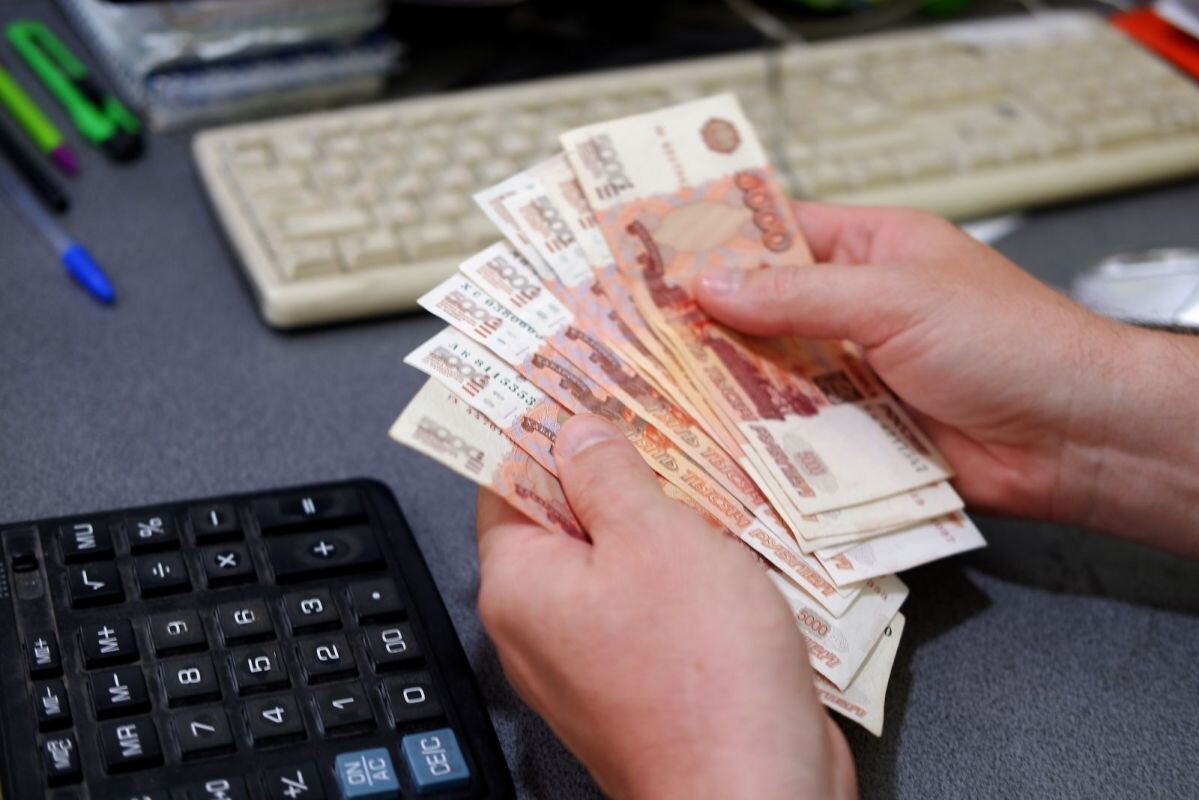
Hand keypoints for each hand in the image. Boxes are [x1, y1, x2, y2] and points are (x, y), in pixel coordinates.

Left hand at [476, 414, 856, 799]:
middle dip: (611, 466)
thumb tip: (573, 431)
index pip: (506, 479)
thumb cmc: (700, 672)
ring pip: (614, 560)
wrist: (756, 793)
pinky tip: (724, 537)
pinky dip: (680, 567)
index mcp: (519, 584)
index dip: (542, 425)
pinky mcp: (643, 679)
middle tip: (655, 413)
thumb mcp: (653, 538)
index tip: (577, 381)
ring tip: (701, 466)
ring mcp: (592, 657)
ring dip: (656, 516)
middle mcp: (542, 625)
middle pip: (562, 517)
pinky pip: (649, 603)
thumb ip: (607, 475)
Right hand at [694, 202, 1198, 555]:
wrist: (1075, 438)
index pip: (778, 232)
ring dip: (730, 384)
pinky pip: (798, 432)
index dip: (717, 242)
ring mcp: (856, 374)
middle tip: (637, 333)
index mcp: (871, 249)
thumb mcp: (895, 298)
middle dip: (709, 323)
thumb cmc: (1008, 342)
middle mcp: (856, 309)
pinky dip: (763, 438)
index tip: (651, 257)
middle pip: (764, 311)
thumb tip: (711, 284)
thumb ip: (798, 294)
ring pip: (774, 375)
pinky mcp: (860, 434)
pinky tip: (714, 442)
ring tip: (659, 389)